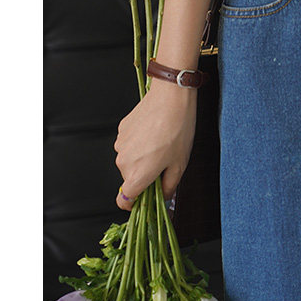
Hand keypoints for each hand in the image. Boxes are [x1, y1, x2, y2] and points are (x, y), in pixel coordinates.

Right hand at [114, 79, 197, 210]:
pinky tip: (153, 131)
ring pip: (129, 160)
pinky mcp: (121, 129)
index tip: (144, 198)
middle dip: (144, 175)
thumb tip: (163, 197)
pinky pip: (128, 144)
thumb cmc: (178, 129)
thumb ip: (169, 187)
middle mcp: (123, 162)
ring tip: (160, 143)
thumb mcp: (180, 163)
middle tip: (163, 161)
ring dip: (141, 158)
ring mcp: (120, 144)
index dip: (133, 203)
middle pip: (130, 178)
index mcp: (137, 174)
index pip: (123, 200)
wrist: (171, 96)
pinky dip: (138, 143)